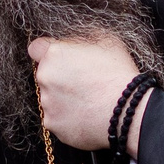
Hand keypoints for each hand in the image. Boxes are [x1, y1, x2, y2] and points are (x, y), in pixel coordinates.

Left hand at [29, 33, 138, 150]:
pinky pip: (58, 119)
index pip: (36, 48)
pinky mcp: (54, 125)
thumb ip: (83, 37)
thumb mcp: (106, 40)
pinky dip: (69, 118)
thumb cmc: (118, 73)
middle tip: (83, 81)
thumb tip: (75, 40)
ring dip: (63, 98)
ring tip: (88, 100)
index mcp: (54, 55)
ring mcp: (48, 104)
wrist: (127, 110)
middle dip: (59, 76)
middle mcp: (45, 79)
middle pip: (45, 75)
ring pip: (51, 98)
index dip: (47, 51)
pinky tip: (87, 114)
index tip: (59, 57)